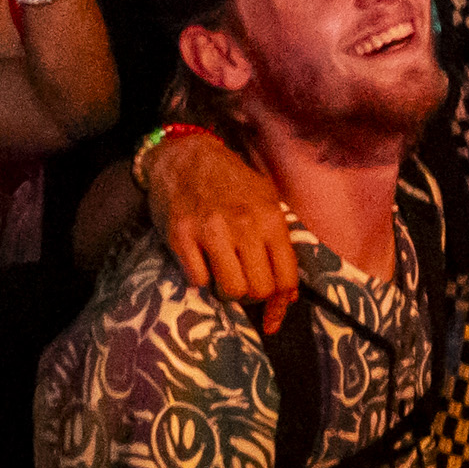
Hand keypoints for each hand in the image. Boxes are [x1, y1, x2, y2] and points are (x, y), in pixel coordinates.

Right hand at [142, 130, 298, 328]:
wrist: (185, 155)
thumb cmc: (231, 181)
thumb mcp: (267, 201)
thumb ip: (280, 244)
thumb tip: (288, 296)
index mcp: (270, 218)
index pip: (286, 278)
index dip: (281, 303)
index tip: (273, 312)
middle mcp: (243, 225)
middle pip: (258, 290)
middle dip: (253, 296)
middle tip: (244, 284)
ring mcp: (210, 231)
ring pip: (230, 291)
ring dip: (227, 292)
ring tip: (223, 276)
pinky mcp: (180, 236)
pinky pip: (197, 280)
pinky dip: (200, 278)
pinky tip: (200, 262)